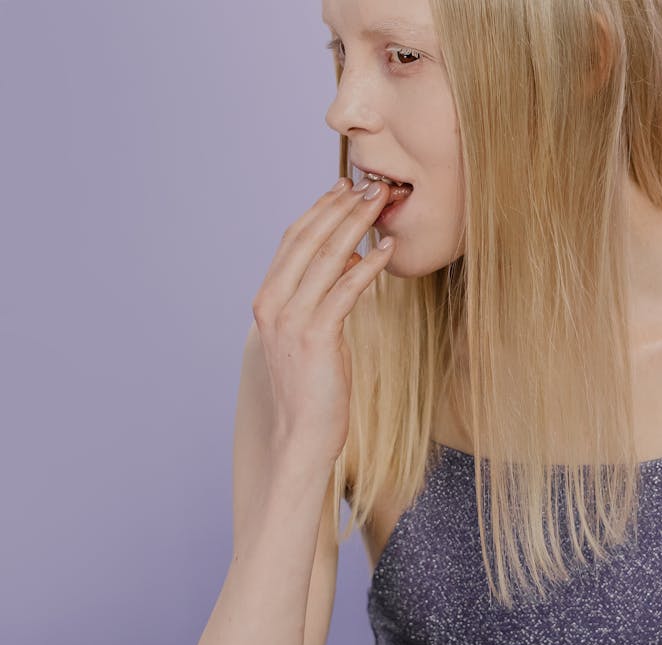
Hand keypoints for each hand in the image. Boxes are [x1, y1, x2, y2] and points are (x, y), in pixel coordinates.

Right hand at [251, 177, 396, 466]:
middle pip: (307, 240)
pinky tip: (387, 250)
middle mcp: (273, 306)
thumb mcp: (310, 337)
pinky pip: (345, 290)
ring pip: (326, 258)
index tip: (344, 187)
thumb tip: (344, 263)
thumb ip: (318, 300)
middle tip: (370, 184)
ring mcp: (292, 321)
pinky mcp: (317, 337)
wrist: (301, 436)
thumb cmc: (311, 392)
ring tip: (381, 203)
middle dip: (340, 207)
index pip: (292, 241)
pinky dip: (368, 266)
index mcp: (267, 302)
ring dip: (356, 226)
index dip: (320, 209)